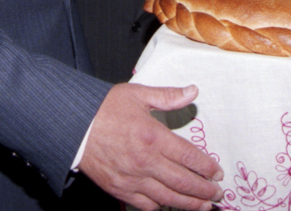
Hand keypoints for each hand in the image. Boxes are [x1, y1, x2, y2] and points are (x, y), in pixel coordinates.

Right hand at [80, 84, 223, 210]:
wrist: (73, 126)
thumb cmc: (104, 109)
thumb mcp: (137, 95)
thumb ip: (168, 96)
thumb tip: (193, 91)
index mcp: (153, 136)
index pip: (189, 157)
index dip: (207, 167)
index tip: (218, 172)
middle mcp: (146, 161)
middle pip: (184, 182)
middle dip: (205, 191)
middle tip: (218, 193)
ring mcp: (133, 179)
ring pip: (169, 198)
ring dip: (190, 204)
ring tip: (204, 206)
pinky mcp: (120, 190)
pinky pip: (146, 205)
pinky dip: (162, 207)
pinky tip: (171, 204)